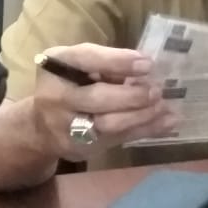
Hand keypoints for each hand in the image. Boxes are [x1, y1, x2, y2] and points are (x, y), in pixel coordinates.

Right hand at [30, 43, 176, 161]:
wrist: (41, 127)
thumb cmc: (71, 84)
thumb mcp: (81, 65)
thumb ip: (107, 64)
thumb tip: (147, 66)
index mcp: (56, 65)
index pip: (86, 59)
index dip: (117, 61)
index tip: (147, 64)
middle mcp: (55, 96)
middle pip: (97, 98)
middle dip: (132, 95)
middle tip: (157, 91)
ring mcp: (63, 127)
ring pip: (107, 124)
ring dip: (141, 116)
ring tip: (163, 107)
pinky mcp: (77, 148)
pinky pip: (116, 140)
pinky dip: (144, 130)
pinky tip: (167, 123)